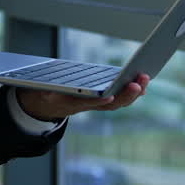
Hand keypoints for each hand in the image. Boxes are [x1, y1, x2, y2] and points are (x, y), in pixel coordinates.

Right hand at [15, 73, 150, 121]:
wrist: (43, 106)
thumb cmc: (41, 93)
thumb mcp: (38, 91)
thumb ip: (45, 92)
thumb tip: (48, 94)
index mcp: (71, 103)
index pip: (87, 104)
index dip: (100, 101)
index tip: (110, 96)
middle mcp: (87, 106)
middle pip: (110, 104)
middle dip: (126, 95)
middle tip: (139, 83)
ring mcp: (95, 104)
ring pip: (118, 102)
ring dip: (133, 92)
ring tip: (145, 78)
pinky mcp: (101, 99)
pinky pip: (119, 96)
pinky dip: (132, 90)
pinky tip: (142, 80)